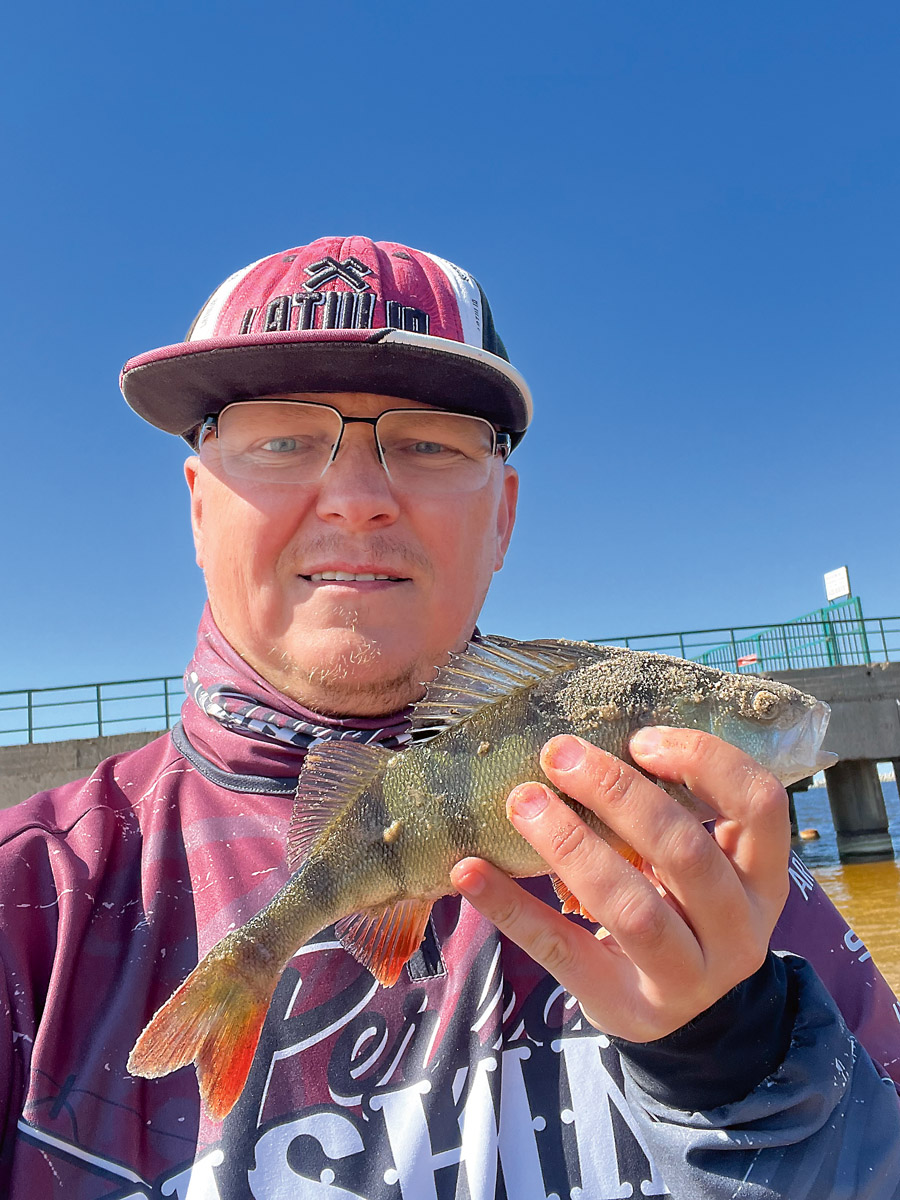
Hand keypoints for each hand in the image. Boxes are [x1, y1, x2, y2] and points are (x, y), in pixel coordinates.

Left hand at [449, 728, 790, 1042]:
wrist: (679, 1017)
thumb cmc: (682, 911)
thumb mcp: (703, 867)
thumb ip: (674, 813)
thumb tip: (588, 738)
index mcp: (761, 879)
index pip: (761, 805)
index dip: (704, 761)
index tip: (639, 738)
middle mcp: (738, 931)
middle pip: (686, 851)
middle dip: (618, 794)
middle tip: (558, 754)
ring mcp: (687, 979)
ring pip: (633, 908)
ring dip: (571, 844)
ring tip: (521, 801)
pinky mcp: (625, 1006)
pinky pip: (561, 951)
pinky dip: (510, 907)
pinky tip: (468, 870)